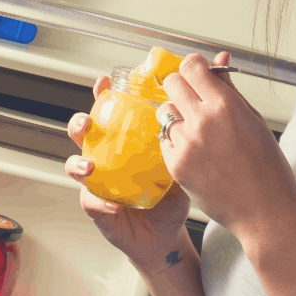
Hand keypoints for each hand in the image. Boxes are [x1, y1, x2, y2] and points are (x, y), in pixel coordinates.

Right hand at [65, 75, 191, 271]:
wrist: (167, 233)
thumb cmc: (174, 191)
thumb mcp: (191, 150)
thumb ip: (201, 109)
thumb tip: (220, 62)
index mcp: (125, 138)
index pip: (109, 109)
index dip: (103, 94)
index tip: (106, 82)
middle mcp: (108, 156)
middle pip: (83, 131)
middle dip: (80, 122)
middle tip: (89, 122)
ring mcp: (100, 181)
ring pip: (75, 165)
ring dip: (79, 163)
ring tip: (91, 167)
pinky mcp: (100, 208)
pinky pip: (91, 201)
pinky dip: (101, 202)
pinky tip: (114, 204)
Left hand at [157, 52, 295, 239]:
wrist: (265, 212)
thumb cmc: (268, 168)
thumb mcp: (253, 120)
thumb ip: (229, 89)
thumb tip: (219, 59)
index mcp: (226, 106)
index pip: (191, 66)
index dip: (193, 66)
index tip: (197, 74)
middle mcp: (202, 121)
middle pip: (171, 83)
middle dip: (181, 87)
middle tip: (193, 100)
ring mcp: (186, 144)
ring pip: (164, 112)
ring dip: (177, 116)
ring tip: (198, 133)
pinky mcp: (176, 165)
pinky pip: (164, 140)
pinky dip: (175, 142)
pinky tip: (196, 153)